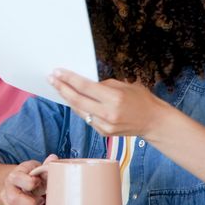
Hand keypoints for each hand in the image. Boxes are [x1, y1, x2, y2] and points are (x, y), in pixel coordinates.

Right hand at [0, 155, 55, 204]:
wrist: (14, 182)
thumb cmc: (28, 176)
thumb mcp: (35, 168)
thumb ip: (45, 166)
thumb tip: (54, 159)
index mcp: (15, 175)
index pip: (18, 178)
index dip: (29, 182)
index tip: (38, 182)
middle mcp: (10, 190)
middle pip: (14, 198)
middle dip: (30, 203)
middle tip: (41, 201)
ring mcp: (11, 204)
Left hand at [49, 69, 166, 137]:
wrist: (153, 121)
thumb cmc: (140, 99)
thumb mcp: (124, 85)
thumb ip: (103, 85)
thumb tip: (83, 83)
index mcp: (114, 98)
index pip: (85, 87)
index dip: (69, 79)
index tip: (57, 72)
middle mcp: (108, 113)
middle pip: (77, 100)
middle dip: (62, 88)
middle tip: (51, 79)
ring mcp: (105, 125)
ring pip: (79, 110)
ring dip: (68, 98)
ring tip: (59, 87)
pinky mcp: (103, 133)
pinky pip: (86, 118)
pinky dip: (79, 108)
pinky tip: (73, 100)